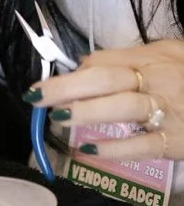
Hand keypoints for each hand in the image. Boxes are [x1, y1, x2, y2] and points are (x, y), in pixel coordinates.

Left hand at [28, 39, 183, 160]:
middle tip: (36, 97)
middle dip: (67, 88)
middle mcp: (159, 82)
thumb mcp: (167, 56)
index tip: (44, 83)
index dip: (72, 73)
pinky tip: (88, 148)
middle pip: (106, 80)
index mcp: (151, 59)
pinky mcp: (177, 141)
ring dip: (87, 113)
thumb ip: (127, 59)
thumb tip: (85, 64)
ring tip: (58, 119)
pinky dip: (115, 148)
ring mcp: (169, 112)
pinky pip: (143, 145)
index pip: (104, 62)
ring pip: (123, 108)